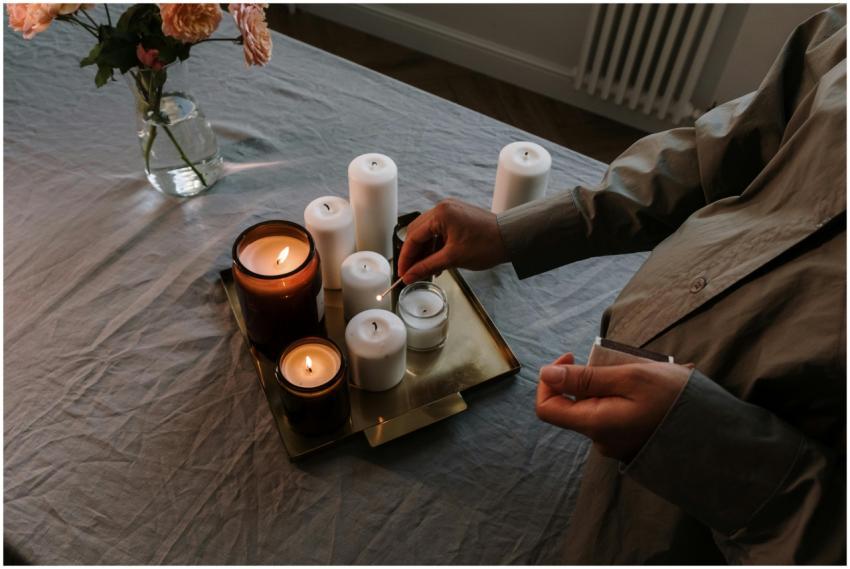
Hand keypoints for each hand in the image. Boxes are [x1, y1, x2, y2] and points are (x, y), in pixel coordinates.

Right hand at [397, 199, 508, 283]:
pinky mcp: (458, 216)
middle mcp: (443, 208)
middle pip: (418, 233)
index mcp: (440, 214)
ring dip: (426, 252)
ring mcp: (451, 211)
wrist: (512, 238)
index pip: (413, 237)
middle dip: (414, 255)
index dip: (406, 258)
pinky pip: (440, 232)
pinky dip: (436, 247)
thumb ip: (427, 267)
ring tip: (427, 271)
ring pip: (429, 233)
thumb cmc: (486, 245)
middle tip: (411, 273)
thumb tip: (409, 276)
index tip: (402, 274)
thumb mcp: (453, 258)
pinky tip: (438, 263)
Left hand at [535, 353, 691, 461]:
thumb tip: (546, 375)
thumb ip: (585, 378)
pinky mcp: (629, 443)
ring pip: (595, 408)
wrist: (717, 432)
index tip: (570, 357)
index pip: (547, 409)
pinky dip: (620, 398)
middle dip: (587, 379)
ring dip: (606, 387)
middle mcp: (600, 440)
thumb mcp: (629, 377)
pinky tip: (645, 390)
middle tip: (615, 362)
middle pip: (573, 406)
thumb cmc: (675, 399)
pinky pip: (612, 416)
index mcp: (596, 425)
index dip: (549, 381)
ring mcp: (615, 444)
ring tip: (638, 375)